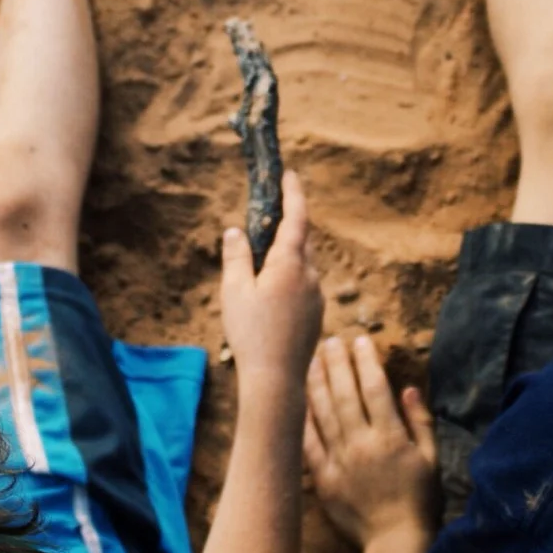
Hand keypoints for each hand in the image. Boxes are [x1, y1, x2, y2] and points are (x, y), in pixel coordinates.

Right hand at [220, 172, 323, 388]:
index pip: (297, 218)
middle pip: (301, 240)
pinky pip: (304, 284)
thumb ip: (236, 256)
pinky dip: (290, 277)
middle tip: (267, 216)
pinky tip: (271, 295)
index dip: (294, 194)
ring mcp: (317, 296)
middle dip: (287, 225)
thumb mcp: (234, 290)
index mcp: (290, 264)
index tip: (290, 175)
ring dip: (287, 255)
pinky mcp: (316, 313)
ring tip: (261, 262)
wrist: (277, 378)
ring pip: (303, 264)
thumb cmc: (251, 333)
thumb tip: (236, 231)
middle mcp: (310, 275)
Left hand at [303, 333, 439, 550]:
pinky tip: (298, 399)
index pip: (375, 388)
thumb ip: (420, 421)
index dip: (365, 361)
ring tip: (312, 358)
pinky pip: (309, 443)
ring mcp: (340, 461)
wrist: (395, 543)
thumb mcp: (431, 459)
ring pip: (324, 413)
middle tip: (331, 339)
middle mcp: (362, 444)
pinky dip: (303, 419)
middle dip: (337, 363)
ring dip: (317, 382)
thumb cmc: (419, 502)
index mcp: (391, 437)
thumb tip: (409, 388)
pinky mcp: (324, 478)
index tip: (360, 340)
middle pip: (345, 394)